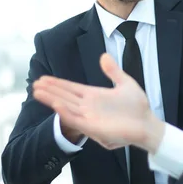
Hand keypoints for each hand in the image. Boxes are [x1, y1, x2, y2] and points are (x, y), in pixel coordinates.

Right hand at [33, 53, 164, 153]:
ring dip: (52, 99)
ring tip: (37, 91)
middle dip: (50, 90)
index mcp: (94, 96)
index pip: (71, 88)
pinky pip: (76, 120)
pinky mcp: (94, 128)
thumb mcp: (125, 83)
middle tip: (35, 83)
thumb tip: (103, 56)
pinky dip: (65, 112)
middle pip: (64, 96)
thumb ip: (113, 71)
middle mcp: (89, 107)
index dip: (57, 84)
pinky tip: (55, 104)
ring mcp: (90, 117)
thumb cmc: (138, 107)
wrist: (147, 123)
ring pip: (66, 107)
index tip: (43, 78)